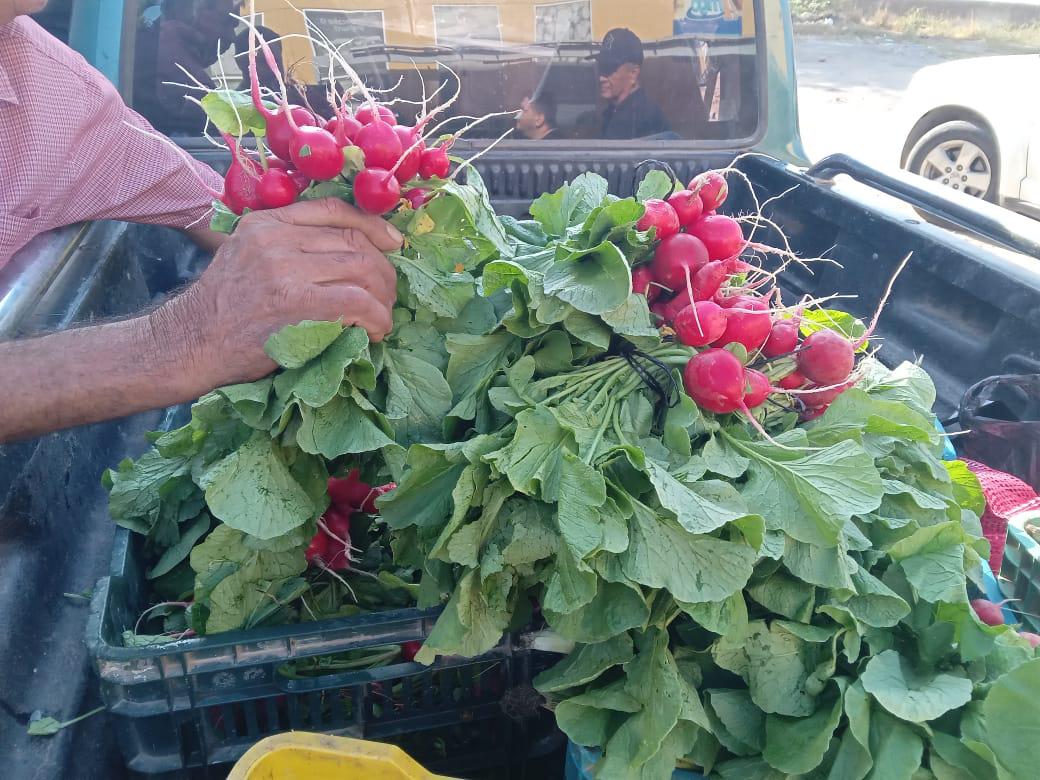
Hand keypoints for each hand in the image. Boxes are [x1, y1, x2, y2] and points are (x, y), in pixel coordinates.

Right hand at [153, 198, 400, 388]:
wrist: (191, 344)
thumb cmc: (224, 311)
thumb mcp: (246, 257)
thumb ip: (286, 246)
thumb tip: (347, 252)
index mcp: (265, 222)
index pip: (332, 209)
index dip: (373, 225)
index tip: (394, 243)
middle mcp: (276, 238)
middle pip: (354, 240)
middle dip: (383, 270)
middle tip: (387, 296)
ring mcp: (285, 269)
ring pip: (362, 269)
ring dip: (383, 298)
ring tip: (381, 318)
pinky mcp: (296, 303)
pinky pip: (358, 302)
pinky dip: (377, 318)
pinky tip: (375, 331)